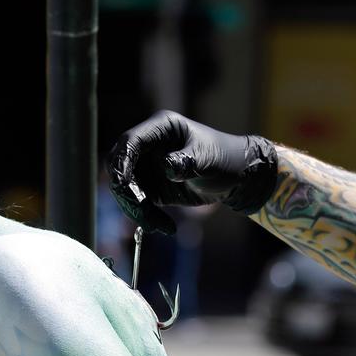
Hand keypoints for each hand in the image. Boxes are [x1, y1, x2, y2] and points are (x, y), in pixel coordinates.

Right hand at [105, 110, 278, 233]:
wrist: (235, 177)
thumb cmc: (224, 158)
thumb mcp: (207, 158)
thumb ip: (186, 161)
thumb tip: (167, 168)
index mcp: (160, 128)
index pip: (131, 141)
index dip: (123, 162)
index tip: (123, 184)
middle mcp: (148, 146)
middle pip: (120, 166)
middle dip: (125, 190)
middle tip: (140, 209)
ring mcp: (146, 167)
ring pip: (125, 189)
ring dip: (135, 209)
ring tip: (157, 225)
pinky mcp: (150, 187)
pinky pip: (138, 203)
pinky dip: (145, 216)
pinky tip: (164, 227)